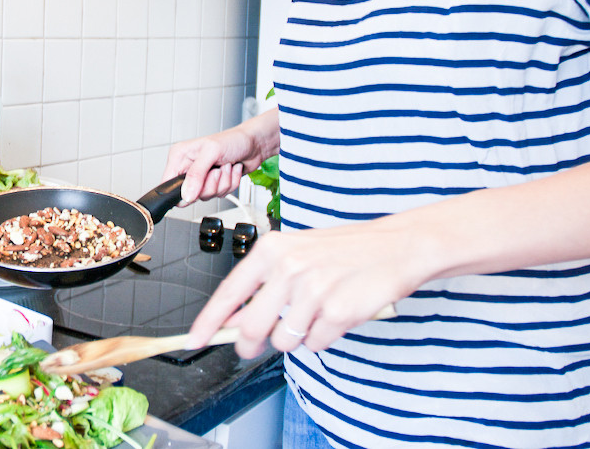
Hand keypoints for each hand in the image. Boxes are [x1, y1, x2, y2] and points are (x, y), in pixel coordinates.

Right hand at [162, 110, 278, 203]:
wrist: (254, 144)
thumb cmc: (233, 140)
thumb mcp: (211, 153)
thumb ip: (196, 175)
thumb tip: (185, 194)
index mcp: (180, 156)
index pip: (168, 183)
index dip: (182, 190)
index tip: (198, 186)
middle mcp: (189, 167)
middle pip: (190, 195)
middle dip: (209, 185)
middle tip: (216, 170)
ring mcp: (202, 177)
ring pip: (207, 196)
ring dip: (222, 183)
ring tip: (225, 166)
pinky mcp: (215, 183)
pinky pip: (220, 194)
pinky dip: (230, 183)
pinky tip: (231, 170)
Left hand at [187, 219, 420, 356]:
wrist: (395, 245)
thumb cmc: (343, 250)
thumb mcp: (295, 254)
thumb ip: (262, 285)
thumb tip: (231, 320)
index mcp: (272, 250)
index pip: (229, 292)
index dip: (208, 322)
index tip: (194, 339)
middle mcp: (289, 268)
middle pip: (250, 327)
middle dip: (249, 344)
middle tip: (256, 344)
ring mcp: (313, 290)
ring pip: (284, 340)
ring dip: (295, 338)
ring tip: (313, 314)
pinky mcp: (338, 311)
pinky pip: (315, 344)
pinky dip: (323, 337)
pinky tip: (335, 315)